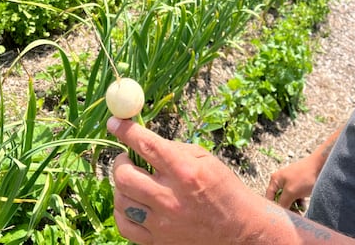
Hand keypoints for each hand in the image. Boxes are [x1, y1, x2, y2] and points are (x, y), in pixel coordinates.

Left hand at [108, 117, 259, 244]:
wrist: (240, 231)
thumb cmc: (224, 190)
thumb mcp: (206, 160)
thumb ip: (175, 150)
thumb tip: (144, 141)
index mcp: (186, 172)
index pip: (147, 145)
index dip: (126, 131)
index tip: (114, 122)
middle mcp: (171, 198)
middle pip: (124, 176)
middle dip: (120, 162)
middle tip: (126, 160)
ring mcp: (163, 223)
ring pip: (121, 200)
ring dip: (121, 186)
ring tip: (133, 182)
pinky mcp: (158, 242)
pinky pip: (124, 225)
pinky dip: (123, 211)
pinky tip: (132, 203)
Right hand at [265, 155, 321, 210]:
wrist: (321, 166)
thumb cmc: (305, 175)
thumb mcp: (291, 191)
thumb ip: (283, 203)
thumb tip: (279, 213)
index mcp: (275, 180)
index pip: (269, 198)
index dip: (274, 208)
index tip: (281, 216)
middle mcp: (281, 181)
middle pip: (279, 199)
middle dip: (286, 208)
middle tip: (293, 215)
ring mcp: (290, 183)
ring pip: (288, 199)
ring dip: (293, 206)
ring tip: (300, 211)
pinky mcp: (298, 185)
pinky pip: (295, 197)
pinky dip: (299, 202)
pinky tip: (303, 205)